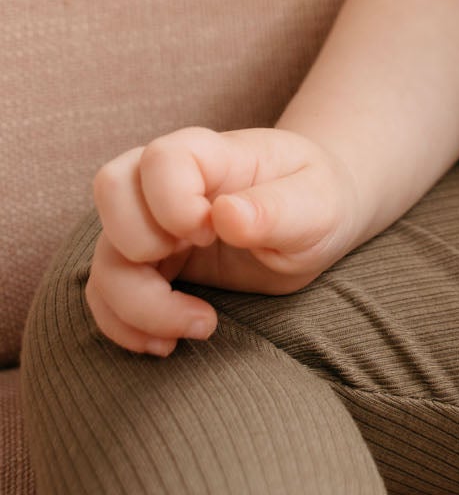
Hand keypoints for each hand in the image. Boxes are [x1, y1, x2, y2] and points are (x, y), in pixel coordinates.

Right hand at [87, 124, 364, 357]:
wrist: (314, 223)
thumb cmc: (318, 201)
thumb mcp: (316, 205)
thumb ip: (276, 209)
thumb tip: (226, 215)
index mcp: (213, 153)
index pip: (159, 158)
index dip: (173, 202)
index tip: (212, 231)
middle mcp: (169, 181)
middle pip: (110, 190)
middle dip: (140, 246)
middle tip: (199, 258)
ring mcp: (153, 223)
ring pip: (103, 256)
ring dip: (136, 304)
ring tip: (199, 326)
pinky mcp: (148, 266)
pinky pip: (104, 294)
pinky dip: (125, 326)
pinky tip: (169, 342)